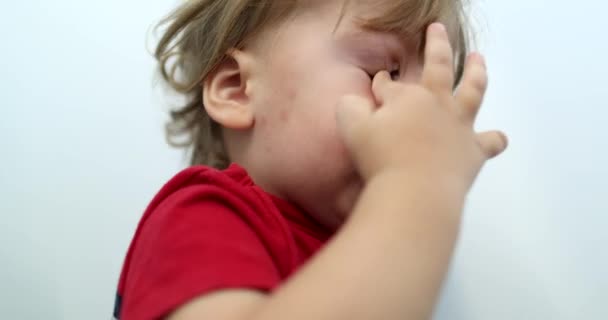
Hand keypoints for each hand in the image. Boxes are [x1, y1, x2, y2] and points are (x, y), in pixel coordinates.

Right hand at [336, 23, 507, 192]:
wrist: (416, 191)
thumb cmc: (381, 160)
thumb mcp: (351, 129)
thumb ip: (350, 108)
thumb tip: (352, 100)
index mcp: (407, 97)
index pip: (390, 84)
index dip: (382, 83)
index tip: (379, 84)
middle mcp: (437, 103)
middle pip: (439, 66)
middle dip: (436, 45)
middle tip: (437, 30)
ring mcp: (459, 125)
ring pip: (473, 89)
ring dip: (477, 72)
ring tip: (478, 58)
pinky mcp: (473, 151)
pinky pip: (489, 141)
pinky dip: (493, 139)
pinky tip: (496, 137)